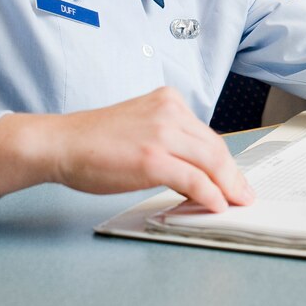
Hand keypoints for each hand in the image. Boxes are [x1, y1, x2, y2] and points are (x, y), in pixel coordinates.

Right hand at [0, 87, 253, 211]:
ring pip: (211, 162)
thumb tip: (198, 168)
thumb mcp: (141, 125)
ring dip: (227, 187)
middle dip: (233, 175)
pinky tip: (215, 205)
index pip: (207, 134)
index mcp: (168, 100)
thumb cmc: (95, 140)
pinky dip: (210, 195)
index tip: (234, 177)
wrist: (62, 143)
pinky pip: (194, 179)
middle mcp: (170, 111)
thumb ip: (170, 137)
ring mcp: (162, 134)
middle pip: (215, 147)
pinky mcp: (153, 158)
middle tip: (243, 193)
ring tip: (234, 202)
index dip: (225, 160)